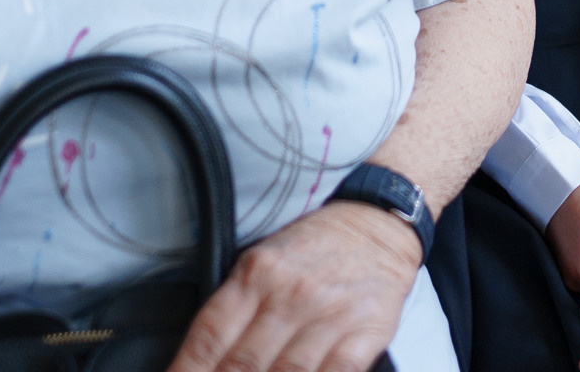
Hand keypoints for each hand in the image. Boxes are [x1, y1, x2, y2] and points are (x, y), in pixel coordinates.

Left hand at [167, 200, 421, 371]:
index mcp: (255, 274)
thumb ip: (235, 307)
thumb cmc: (317, 248)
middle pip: (242, 364)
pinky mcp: (364, 331)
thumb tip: (203, 360)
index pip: (208, 338)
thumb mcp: (264, 261)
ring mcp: (328, 314)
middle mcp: (289, 293)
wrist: (376, 223)